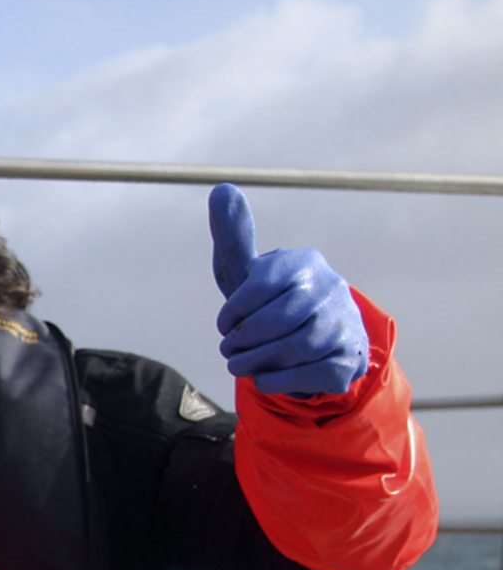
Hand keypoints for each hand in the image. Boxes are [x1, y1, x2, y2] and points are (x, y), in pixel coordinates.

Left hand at [209, 183, 367, 395]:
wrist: (316, 342)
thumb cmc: (273, 301)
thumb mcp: (250, 271)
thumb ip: (234, 236)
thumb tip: (223, 189)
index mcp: (303, 263)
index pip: (261, 283)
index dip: (234, 308)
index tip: (224, 323)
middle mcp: (331, 289)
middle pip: (277, 319)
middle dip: (243, 338)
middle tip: (227, 348)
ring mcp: (344, 325)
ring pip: (294, 347)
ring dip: (255, 361)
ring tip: (238, 364)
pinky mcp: (347, 361)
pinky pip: (309, 375)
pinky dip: (278, 380)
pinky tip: (264, 377)